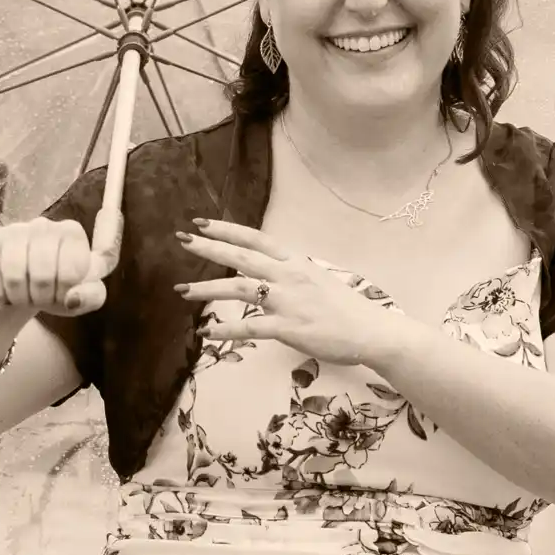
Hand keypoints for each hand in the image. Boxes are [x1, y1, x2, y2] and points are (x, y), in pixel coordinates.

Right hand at [0, 217, 116, 315]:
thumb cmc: (59, 287)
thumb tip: (72, 298)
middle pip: (42, 276)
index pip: (72, 272)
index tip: (64, 294)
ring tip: (24, 297)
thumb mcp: (84, 296)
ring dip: (19, 297)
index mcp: (72, 233)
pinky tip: (4, 293)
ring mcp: (16, 229)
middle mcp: (45, 225)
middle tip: (41, 300)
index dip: (66, 292)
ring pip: (14, 275)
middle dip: (41, 298)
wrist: (25, 283)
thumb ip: (92, 296)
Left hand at [172, 219, 420, 368]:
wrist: (372, 331)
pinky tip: (206, 333)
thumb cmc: (346, 308)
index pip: (256, 238)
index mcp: (296, 261)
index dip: (227, 229)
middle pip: (241, 257)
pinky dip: (226, 329)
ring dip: (207, 288)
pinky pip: (250, 327)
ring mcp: (288, 301)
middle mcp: (289, 276)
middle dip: (209, 247)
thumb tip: (269, 272)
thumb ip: (291, 274)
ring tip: (182, 290)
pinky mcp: (288, 328)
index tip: (201, 222)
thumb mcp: (317, 279)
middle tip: (182, 240)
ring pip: (239, 289)